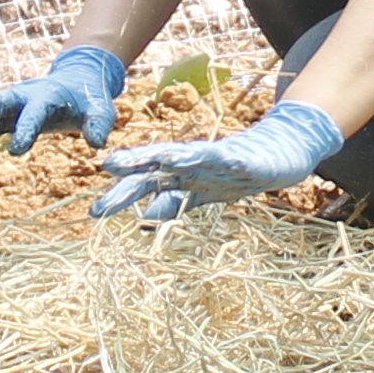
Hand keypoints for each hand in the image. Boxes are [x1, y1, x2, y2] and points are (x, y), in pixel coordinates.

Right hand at [0, 43, 124, 154]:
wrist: (76, 81)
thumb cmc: (89, 98)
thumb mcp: (100, 109)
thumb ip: (99, 123)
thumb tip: (97, 144)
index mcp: (47, 96)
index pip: (34, 113)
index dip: (24, 130)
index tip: (15, 151)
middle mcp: (23, 96)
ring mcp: (10, 103)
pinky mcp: (2, 112)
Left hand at [92, 98, 342, 222]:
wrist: (278, 153)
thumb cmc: (234, 173)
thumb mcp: (201, 195)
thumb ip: (174, 203)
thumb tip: (144, 219)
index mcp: (182, 173)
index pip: (146, 182)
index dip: (123, 192)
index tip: (96, 209)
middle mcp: (194, 161)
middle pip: (161, 163)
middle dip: (137, 165)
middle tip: (107, 166)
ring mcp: (218, 157)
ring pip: (193, 154)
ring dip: (175, 154)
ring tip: (157, 157)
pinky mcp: (244, 158)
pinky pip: (232, 157)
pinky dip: (224, 157)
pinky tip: (216, 156)